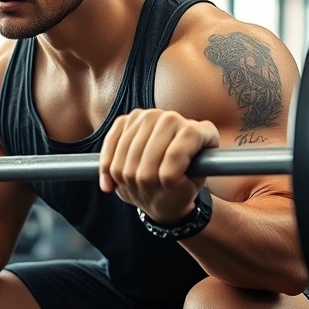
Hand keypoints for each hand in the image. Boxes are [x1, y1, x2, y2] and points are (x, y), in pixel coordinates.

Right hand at [99, 109, 217, 223]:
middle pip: (149, 154)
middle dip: (144, 180)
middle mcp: (174, 118)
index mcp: (202, 132)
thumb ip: (181, 185)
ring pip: (127, 153)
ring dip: (126, 177)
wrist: (166, 177)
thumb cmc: (181, 185)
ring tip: (135, 187)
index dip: (168, 176)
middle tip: (149, 193)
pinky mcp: (126, 120)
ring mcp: (149, 116)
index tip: (168, 188)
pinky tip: (110, 184)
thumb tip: (167, 178)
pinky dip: (106, 167)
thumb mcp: (188, 190)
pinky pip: (111, 143)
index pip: (177, 153)